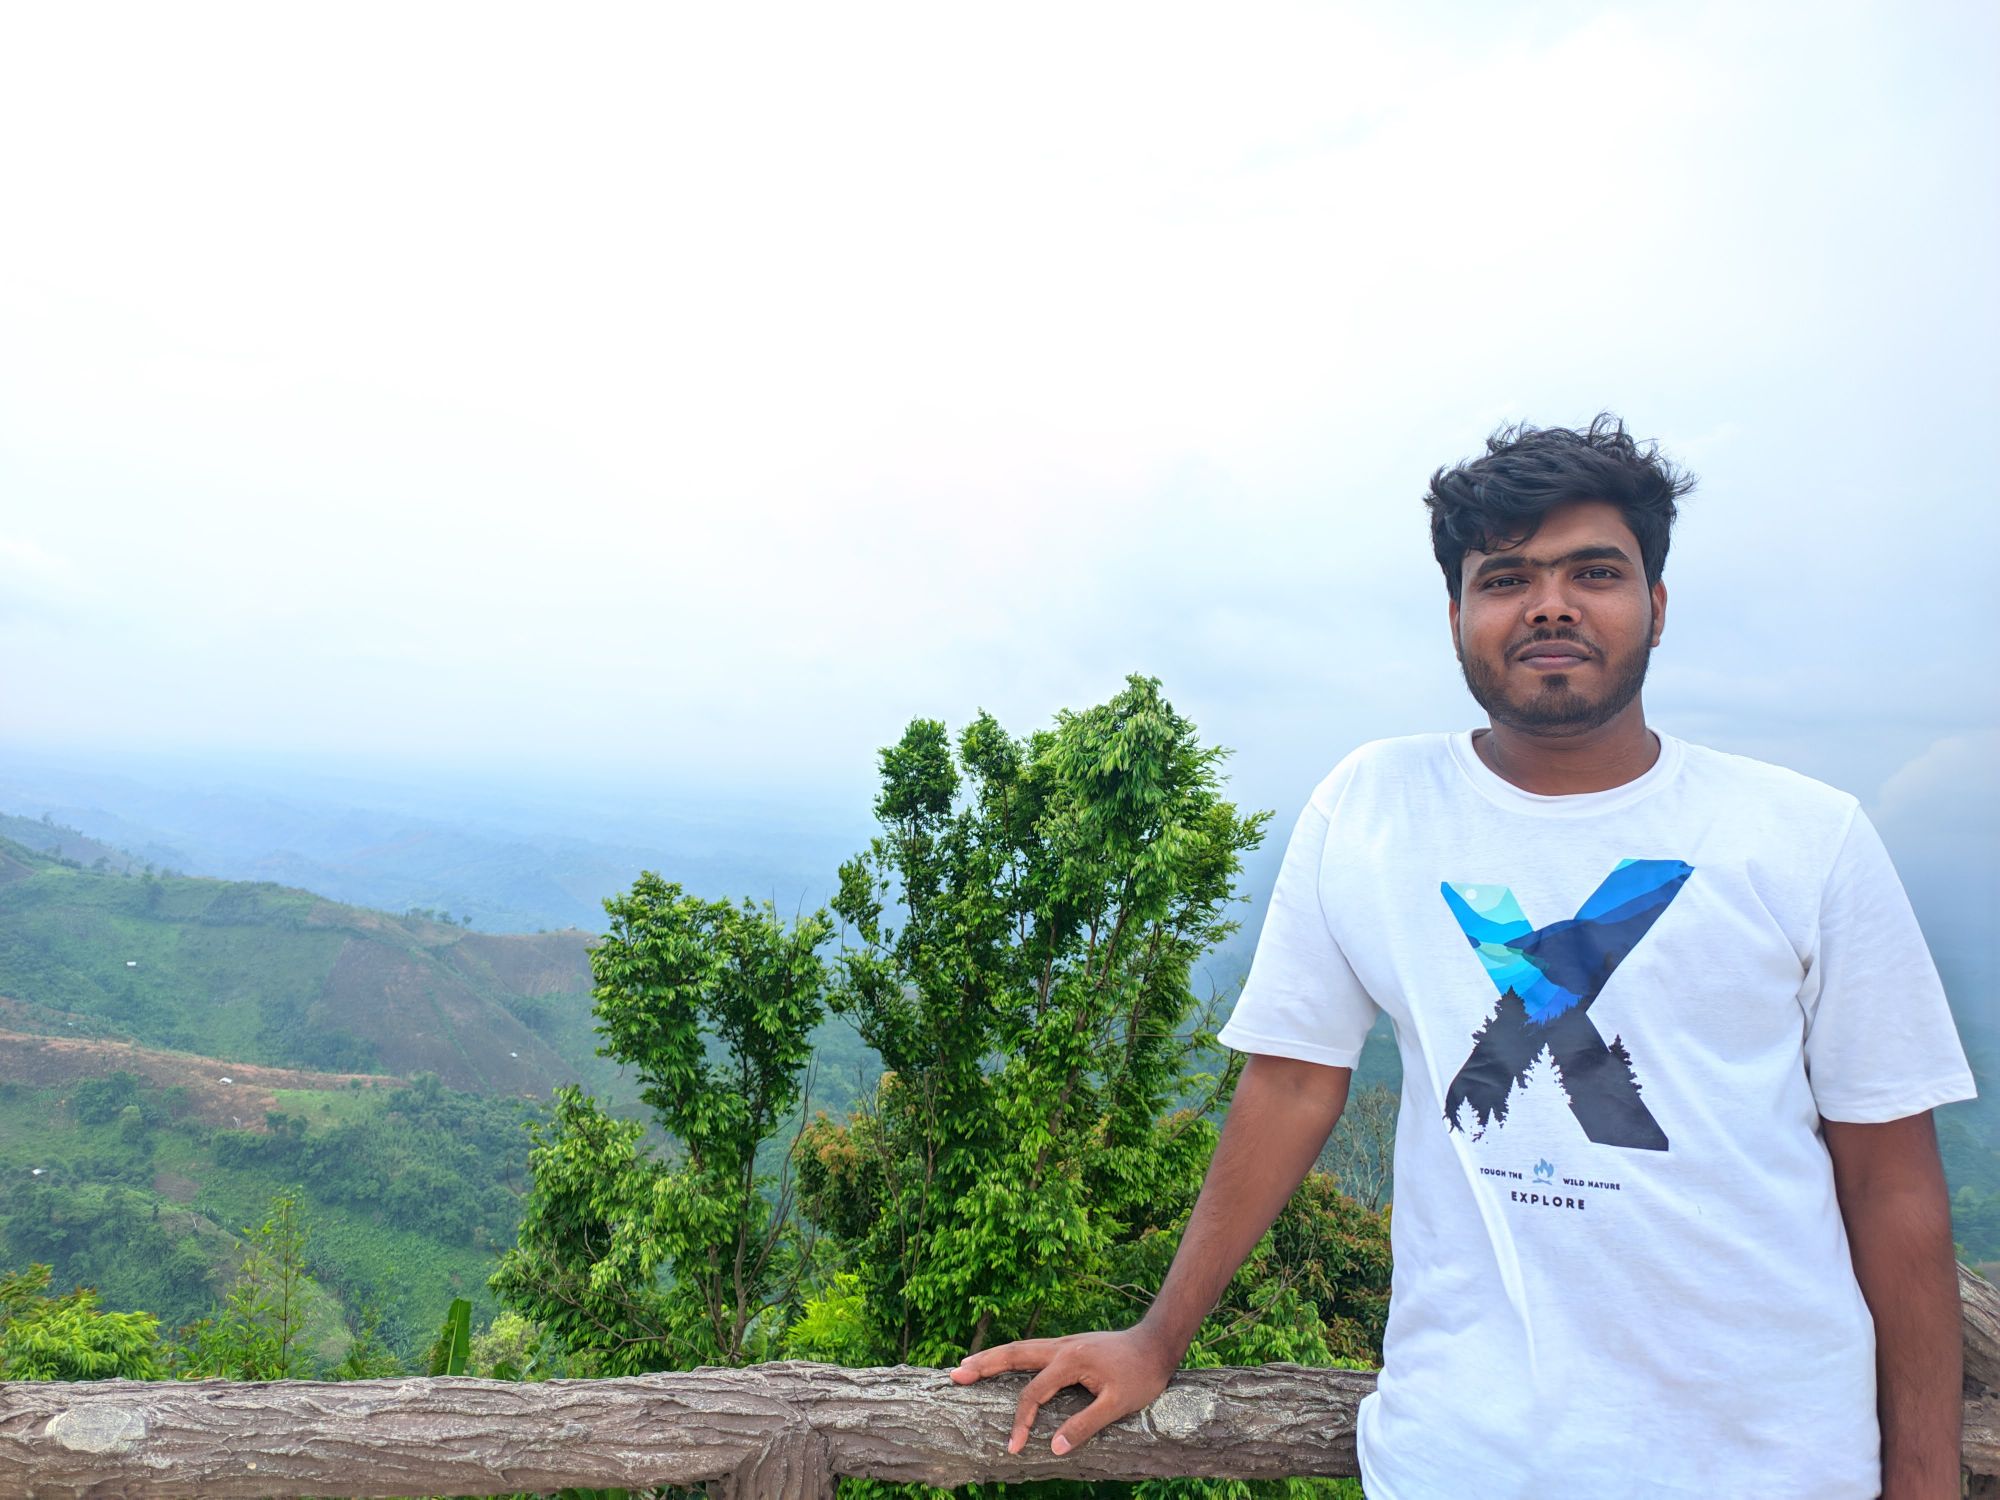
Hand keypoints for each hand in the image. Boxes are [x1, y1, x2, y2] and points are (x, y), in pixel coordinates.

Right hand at [947, 1326, 1180, 1455]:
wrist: (1157, 1343)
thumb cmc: (1141, 1375)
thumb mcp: (1117, 1405)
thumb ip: (1085, 1425)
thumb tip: (1054, 1448)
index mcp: (1069, 1361)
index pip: (1033, 1393)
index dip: (1021, 1421)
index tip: (1014, 1446)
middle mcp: (1061, 1347)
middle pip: (1014, 1355)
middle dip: (984, 1365)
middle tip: (955, 1374)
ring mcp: (1064, 1344)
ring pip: (1020, 1349)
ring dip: (993, 1356)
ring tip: (967, 1364)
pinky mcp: (1069, 1346)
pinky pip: (1032, 1350)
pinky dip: (1011, 1355)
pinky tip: (1004, 1362)